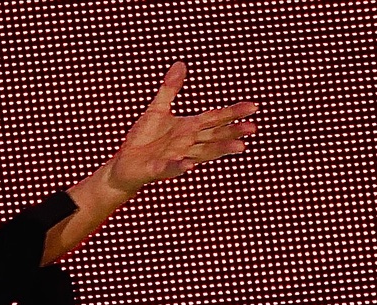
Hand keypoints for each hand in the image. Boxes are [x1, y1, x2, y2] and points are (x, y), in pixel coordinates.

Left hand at [108, 61, 258, 191]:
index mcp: (188, 128)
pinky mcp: (158, 169)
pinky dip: (181, 166)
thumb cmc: (142, 139)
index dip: (232, 113)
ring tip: (239, 147)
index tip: (253, 107)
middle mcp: (186, 144)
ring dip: (219, 150)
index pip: (214, 119)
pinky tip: (190, 165)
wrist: (124, 164)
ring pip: (201, 154)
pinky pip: (171, 168)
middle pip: (214, 136)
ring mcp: (175, 157)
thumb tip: (180, 63)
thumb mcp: (157, 109)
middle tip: (253, 128)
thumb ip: (169, 89)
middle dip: (232, 132)